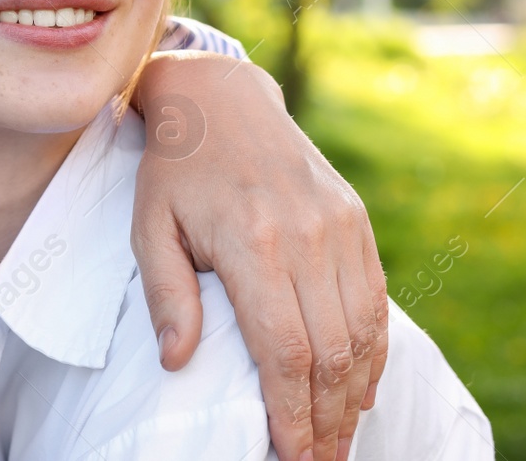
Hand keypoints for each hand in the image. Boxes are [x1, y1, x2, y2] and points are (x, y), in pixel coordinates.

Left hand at [130, 52, 387, 460]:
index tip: (289, 456)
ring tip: (339, 441)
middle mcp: (307, 236)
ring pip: (362, 332)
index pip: (285, 350)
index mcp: (253, 242)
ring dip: (354, 396)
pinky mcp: (356, 219)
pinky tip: (360, 390)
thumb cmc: (175, 171)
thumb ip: (166, 296)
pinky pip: (375, 299)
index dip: (292, 413)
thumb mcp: (149, 228)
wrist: (222, 100)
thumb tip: (178, 362)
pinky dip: (374, 351)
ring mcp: (340, 226)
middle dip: (327, 421)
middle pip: (331, 352)